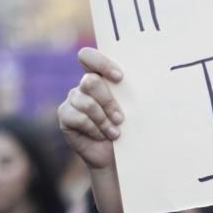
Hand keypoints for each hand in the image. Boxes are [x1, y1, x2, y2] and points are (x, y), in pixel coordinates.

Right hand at [58, 48, 125, 170]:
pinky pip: (79, 118)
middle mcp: (84, 86)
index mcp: (100, 77)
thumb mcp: (132, 110)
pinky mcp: (65, 115)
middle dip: (108, 102)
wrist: (113, 155)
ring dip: (103, 120)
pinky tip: (100, 136)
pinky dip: (94, 129)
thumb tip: (148, 82)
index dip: (101, 64)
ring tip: (114, 133)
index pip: (89, 57)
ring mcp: (73, 99)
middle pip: (90, 82)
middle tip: (120, 119)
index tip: (119, 78)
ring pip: (87, 102)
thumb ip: (130, 94)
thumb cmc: (126, 129)